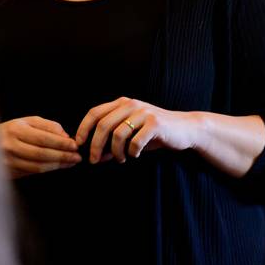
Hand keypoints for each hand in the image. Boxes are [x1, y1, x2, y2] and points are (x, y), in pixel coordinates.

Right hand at [0, 116, 80, 176]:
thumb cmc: (11, 130)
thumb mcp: (27, 122)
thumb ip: (48, 126)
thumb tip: (66, 137)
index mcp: (15, 130)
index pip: (44, 138)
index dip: (61, 143)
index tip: (75, 146)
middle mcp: (9, 146)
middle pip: (42, 154)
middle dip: (63, 156)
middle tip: (77, 157)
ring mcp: (7, 161)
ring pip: (37, 166)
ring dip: (58, 165)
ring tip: (71, 162)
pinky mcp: (7, 171)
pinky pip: (31, 172)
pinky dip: (47, 170)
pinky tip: (58, 166)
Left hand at [75, 97, 199, 164]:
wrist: (185, 130)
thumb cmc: (155, 133)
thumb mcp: (131, 136)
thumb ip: (112, 143)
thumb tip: (95, 157)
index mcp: (123, 103)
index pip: (94, 113)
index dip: (83, 129)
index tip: (79, 145)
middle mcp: (132, 104)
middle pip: (103, 125)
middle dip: (95, 146)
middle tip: (94, 161)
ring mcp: (144, 113)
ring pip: (118, 135)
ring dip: (115, 152)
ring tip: (121, 159)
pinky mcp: (155, 123)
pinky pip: (135, 142)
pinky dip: (132, 152)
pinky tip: (136, 155)